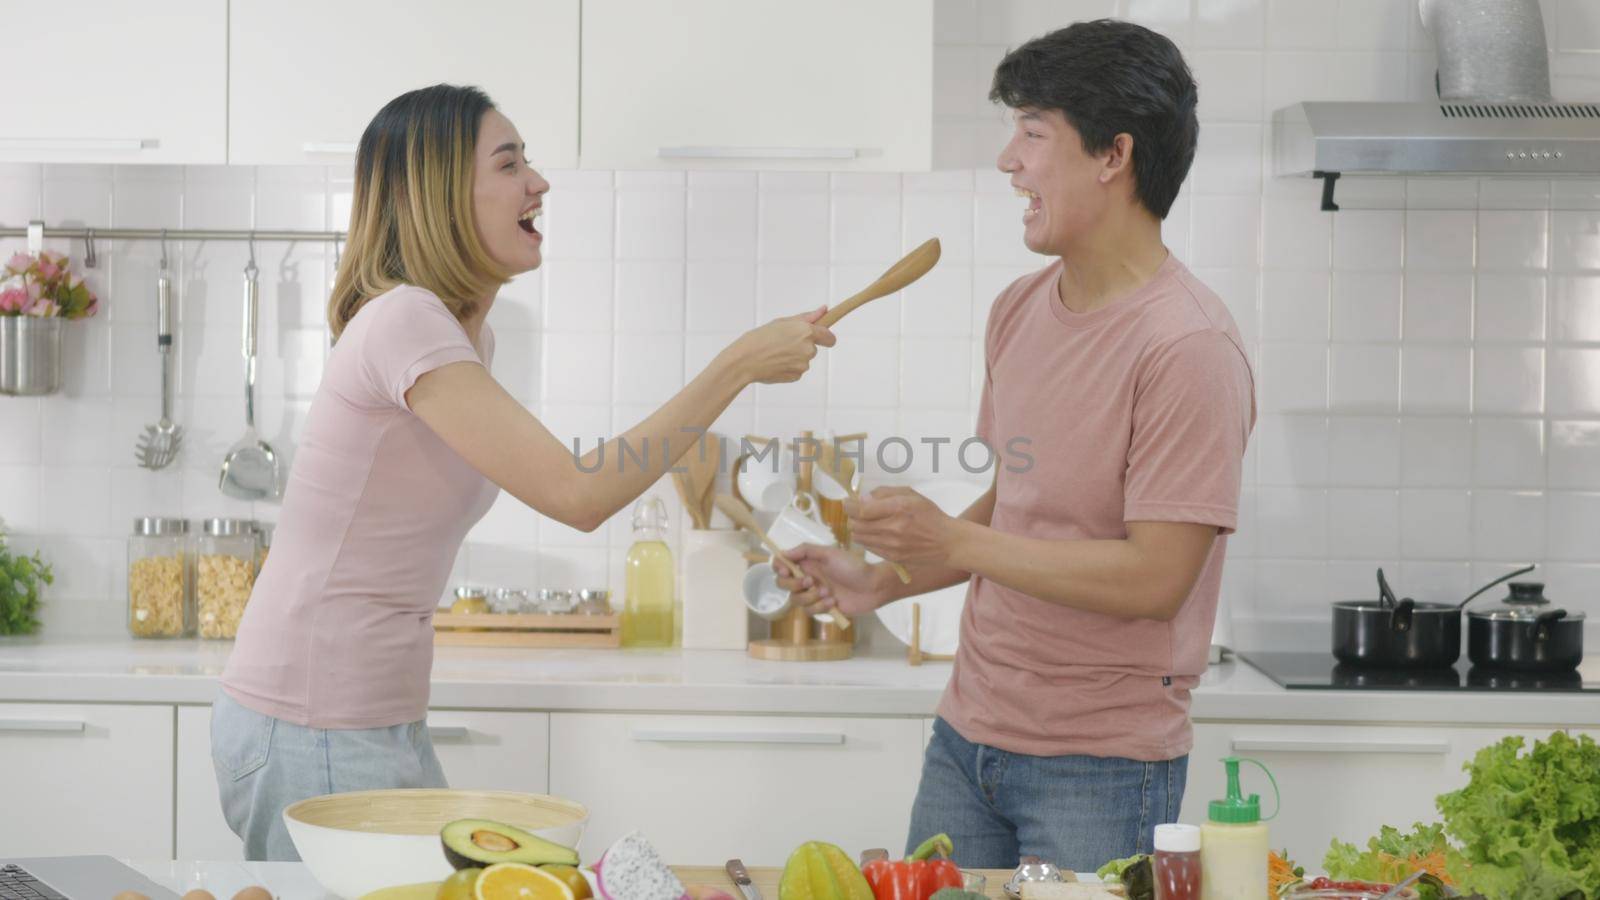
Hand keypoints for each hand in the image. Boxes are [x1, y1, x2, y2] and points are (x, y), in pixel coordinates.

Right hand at [721, 307, 835, 384]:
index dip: (825, 337)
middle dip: (802, 345)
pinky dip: (788, 366)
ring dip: (794, 356)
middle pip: (814, 348)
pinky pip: (796, 370)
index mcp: (806, 332)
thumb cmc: (759, 338)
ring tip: (775, 353)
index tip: (820, 337)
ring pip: (804, 359)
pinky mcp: (796, 376)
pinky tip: (774, 363)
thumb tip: (824, 310)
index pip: (830, 337)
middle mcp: (808, 349)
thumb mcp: (782, 322)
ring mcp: (803, 365)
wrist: (743, 361)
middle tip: (783, 343)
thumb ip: (806, 317)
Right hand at [774, 543, 892, 618]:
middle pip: (783, 585)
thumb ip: (805, 550)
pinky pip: (809, 611)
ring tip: (828, 592)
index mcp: (807, 563)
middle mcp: (807, 578)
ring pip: (795, 600)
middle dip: (794, 585)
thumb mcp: (829, 553)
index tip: (786, 571)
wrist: (873, 586)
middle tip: (810, 581)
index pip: (782, 565)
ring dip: (810, 597)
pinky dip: (820, 607)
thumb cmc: (853, 567)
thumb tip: (783, 553)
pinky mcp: (821, 608)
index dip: (779, 568)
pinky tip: (833, 602)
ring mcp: (813, 594)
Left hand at [846, 487, 956, 566]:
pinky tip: (877, 533)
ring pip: (859, 537)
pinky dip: (867, 539)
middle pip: (856, 524)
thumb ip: (884, 493)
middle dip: (853, 517)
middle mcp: (893, 528)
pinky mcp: (892, 557)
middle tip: (858, 512)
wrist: (946, 543)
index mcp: (898, 508)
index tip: (847, 502)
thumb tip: (862, 498)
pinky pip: (868, 547)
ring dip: (858, 528)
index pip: (861, 510)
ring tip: (868, 523)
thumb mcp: (910, 495)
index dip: (849, 506)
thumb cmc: (929, 515)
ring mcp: (892, 545)